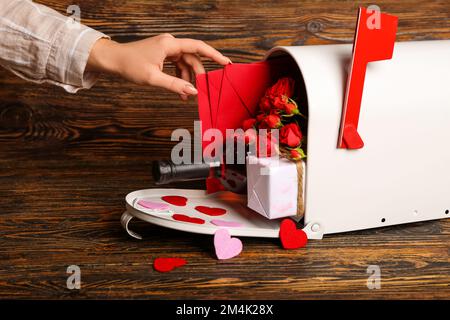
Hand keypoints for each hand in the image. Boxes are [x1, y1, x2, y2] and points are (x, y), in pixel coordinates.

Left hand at [87, 34, 230, 99]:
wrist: (113, 60)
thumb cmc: (130, 65)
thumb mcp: (153, 78)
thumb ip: (175, 85)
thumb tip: (193, 91)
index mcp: (170, 44)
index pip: (198, 47)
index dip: (214, 55)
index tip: (226, 63)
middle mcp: (170, 43)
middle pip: (192, 58)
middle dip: (198, 75)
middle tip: (203, 90)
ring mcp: (167, 48)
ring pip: (185, 64)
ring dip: (187, 79)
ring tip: (186, 95)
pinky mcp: (163, 54)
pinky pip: (177, 65)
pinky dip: (180, 77)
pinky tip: (179, 90)